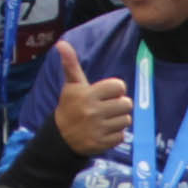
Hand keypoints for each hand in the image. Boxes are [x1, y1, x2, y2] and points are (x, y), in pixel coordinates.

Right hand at [50, 40, 131, 155]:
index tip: (107, 94)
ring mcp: (97, 128)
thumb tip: (61, 43)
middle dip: (119, 105)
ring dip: (118, 120)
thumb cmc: (70, 106)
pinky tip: (103, 132)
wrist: (60, 136)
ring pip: (126, 120)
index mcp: (88, 94)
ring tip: (105, 120)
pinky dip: (115, 135)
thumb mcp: (71, 85)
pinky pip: (121, 136)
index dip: (116, 90)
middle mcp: (92, 111)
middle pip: (127, 104)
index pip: (120, 86)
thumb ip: (70, 64)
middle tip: (107, 108)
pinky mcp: (101, 143)